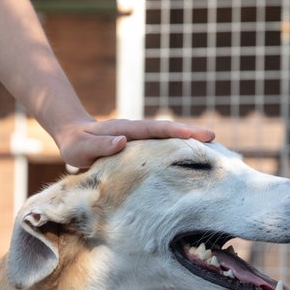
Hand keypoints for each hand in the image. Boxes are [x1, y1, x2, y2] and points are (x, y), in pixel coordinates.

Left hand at [57, 119, 216, 171]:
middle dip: (191, 134)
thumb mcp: (81, 147)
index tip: (198, 135)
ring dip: (188, 142)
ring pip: (168, 138)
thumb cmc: (76, 144)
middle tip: (215, 139)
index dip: (178, 131)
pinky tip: (190, 160)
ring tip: (211, 150)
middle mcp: (138, 132)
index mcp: (127, 130)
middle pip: (169, 131)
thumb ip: (99, 145)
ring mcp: (141, 139)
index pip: (157, 130)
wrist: (74, 136)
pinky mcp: (141, 148)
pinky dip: (177, 150)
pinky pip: (162, 147)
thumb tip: (122, 141)